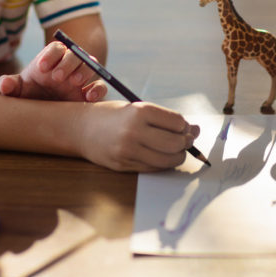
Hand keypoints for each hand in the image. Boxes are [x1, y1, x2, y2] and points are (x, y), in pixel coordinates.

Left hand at [0, 41, 106, 101]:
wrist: (46, 110)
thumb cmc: (32, 93)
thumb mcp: (19, 89)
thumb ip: (10, 85)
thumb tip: (4, 85)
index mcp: (52, 58)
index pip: (55, 48)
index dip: (50, 55)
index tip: (41, 68)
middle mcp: (68, 64)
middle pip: (74, 54)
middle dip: (67, 63)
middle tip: (56, 77)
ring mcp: (81, 76)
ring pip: (90, 65)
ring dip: (84, 71)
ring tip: (73, 83)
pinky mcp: (91, 91)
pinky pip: (100, 85)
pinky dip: (98, 88)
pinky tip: (88, 97)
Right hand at [78, 101, 201, 171]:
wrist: (80, 128)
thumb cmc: (112, 116)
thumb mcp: (136, 109)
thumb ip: (164, 119)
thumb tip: (194, 130)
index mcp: (139, 111)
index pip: (176, 122)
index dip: (184, 126)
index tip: (183, 126)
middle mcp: (134, 131)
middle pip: (175, 143)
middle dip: (185, 143)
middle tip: (184, 140)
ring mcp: (129, 151)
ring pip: (168, 159)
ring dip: (177, 155)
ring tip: (174, 149)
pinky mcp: (125, 165)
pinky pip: (154, 168)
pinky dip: (163, 163)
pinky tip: (159, 155)